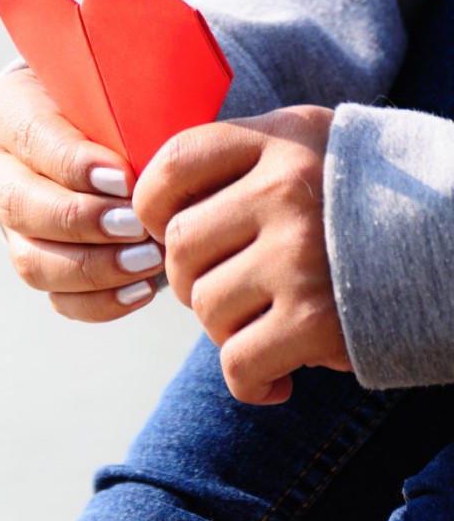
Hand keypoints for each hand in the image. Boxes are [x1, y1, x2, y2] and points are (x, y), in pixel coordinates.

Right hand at [0, 68, 162, 321]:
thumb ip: (126, 102)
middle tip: (138, 225)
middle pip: (22, 206)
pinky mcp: (34, 260)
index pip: (32, 140)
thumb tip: (157, 147)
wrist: (103, 125)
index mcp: (6, 110)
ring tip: (148, 261)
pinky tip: (141, 290)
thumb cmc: (115, 98)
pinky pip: (58, 296)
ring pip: (33, 260)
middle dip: (83, 221)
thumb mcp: (114, 84)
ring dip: (94, 267)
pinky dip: (100, 301)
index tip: (126, 180)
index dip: (75, 165)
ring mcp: (8, 222)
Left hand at [133, 106, 351, 404]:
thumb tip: (149, 207)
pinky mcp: (318, 319)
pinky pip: (237, 362)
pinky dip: (248, 380)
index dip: (152, 207)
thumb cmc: (370, 204)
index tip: (169, 230)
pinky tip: (276, 376)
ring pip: (204, 305)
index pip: (172, 164)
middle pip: (179, 246)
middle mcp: (288, 189)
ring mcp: (301, 254)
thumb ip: (241, 160)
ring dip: (223, 329)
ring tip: (265, 323)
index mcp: (280, 140)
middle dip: (189, 279)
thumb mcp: (312, 148)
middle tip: (229, 288)